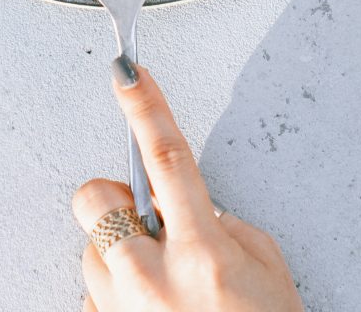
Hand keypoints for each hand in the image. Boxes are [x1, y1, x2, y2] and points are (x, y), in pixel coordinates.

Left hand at [71, 60, 302, 311]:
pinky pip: (94, 296)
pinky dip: (117, 298)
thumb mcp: (268, 273)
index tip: (128, 72)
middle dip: (115, 201)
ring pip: (92, 250)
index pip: (167, 160)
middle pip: (96, 200)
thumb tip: (191, 207)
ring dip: (119, 257)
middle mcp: (152, 280)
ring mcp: (121, 311)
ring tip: (164, 291)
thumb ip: (225, 228)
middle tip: (149, 223)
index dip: (147, 108)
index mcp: (201, 254)